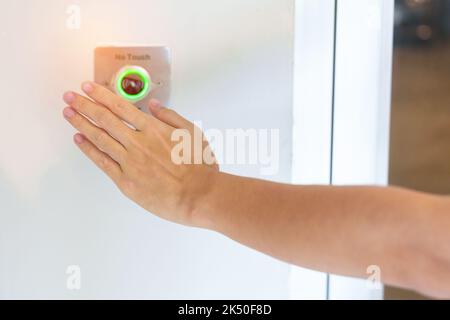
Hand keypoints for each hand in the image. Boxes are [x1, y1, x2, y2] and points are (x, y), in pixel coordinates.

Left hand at [62, 82, 218, 226]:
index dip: (101, 95)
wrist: (198, 196)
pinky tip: (79, 139)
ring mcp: (129, 162)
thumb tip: (153, 104)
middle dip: (84, 105)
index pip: (121, 107)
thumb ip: (171, 116)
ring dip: (81, 123)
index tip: (87, 87)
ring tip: (68, 113)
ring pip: (100, 139)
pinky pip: (103, 162)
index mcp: (153, 129)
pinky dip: (89, 149)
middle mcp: (137, 143)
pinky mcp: (125, 181)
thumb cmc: (199, 165)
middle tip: (69, 96)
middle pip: (105, 120)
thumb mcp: (193, 132)